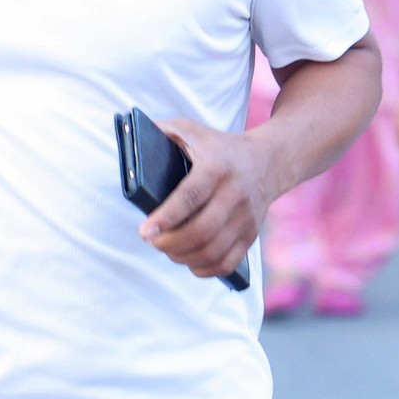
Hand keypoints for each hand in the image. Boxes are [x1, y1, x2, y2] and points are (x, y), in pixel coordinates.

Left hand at [141, 118, 277, 278]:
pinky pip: (226, 263)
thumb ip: (162, 131)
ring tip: (167, 248)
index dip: (166, 217)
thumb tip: (131, 140)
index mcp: (217, 166)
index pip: (190, 196)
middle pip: (201, 231)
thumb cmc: (218, 147)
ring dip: (183, 257)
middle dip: (169, 243)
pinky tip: (188, 260)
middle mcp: (234, 193)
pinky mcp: (251, 235)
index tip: (145, 231)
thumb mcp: (192, 130)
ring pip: (212, 251)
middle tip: (152, 240)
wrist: (267, 161)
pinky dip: (203, 269)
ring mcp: (245, 218)